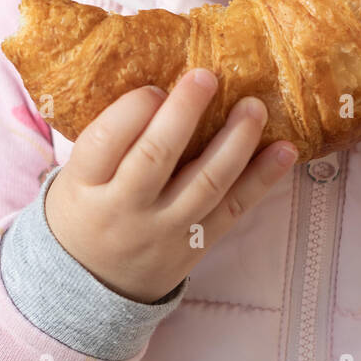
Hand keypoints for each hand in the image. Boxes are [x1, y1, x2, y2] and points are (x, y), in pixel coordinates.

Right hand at [44, 70, 297, 303]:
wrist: (93, 284)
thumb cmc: (87, 207)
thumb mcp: (77, 176)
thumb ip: (110, 137)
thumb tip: (159, 75)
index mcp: (84, 186)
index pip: (104, 142)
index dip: (132, 110)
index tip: (156, 87)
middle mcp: (124, 209)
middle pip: (156, 157)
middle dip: (183, 114)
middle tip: (207, 77)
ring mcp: (165, 230)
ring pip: (204, 184)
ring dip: (235, 142)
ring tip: (254, 107)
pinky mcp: (198, 243)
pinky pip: (233, 209)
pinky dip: (262, 179)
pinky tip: (284, 150)